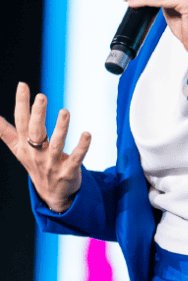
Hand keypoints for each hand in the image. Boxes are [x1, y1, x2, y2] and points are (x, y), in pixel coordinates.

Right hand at [0, 83, 90, 212]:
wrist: (52, 195)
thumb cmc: (36, 165)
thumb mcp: (19, 149)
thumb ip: (7, 132)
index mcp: (24, 146)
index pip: (20, 122)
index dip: (21, 104)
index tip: (22, 85)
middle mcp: (36, 153)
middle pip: (35, 132)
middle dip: (37, 114)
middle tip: (41, 96)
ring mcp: (51, 163)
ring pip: (55, 144)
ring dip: (61, 128)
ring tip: (65, 111)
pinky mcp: (68, 171)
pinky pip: (76, 158)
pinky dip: (82, 146)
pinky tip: (87, 134)